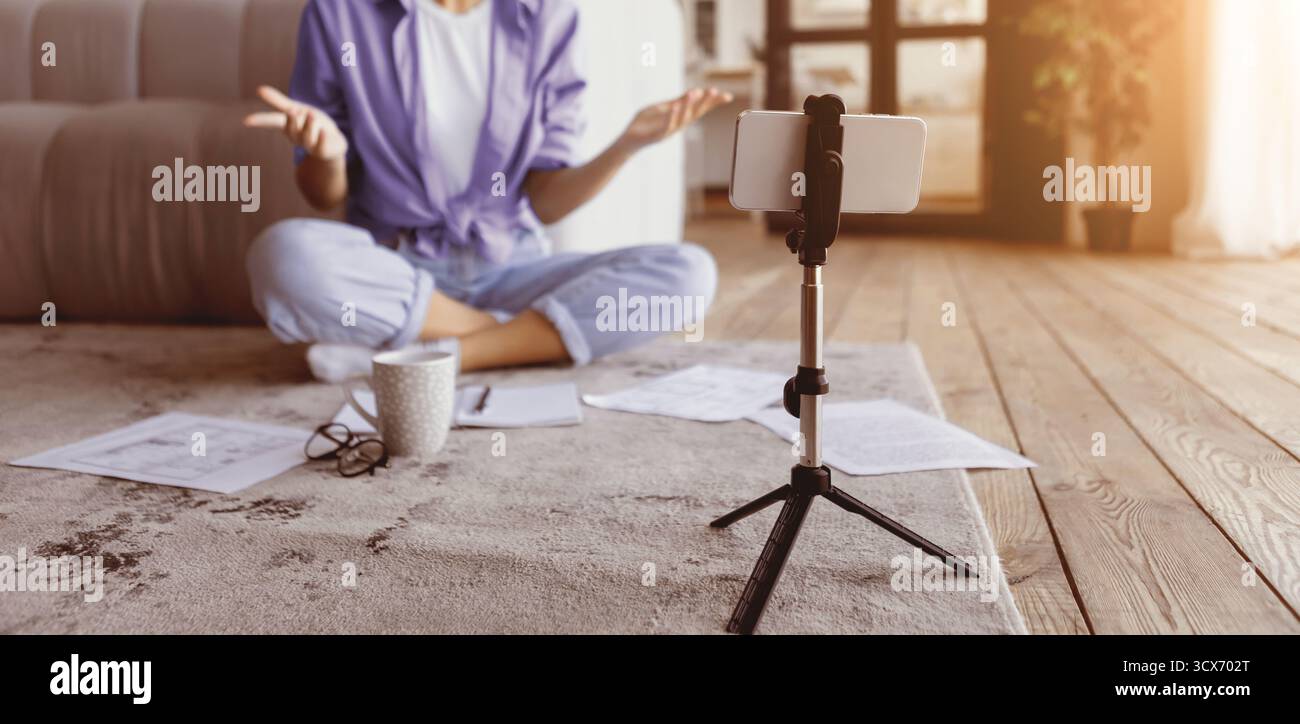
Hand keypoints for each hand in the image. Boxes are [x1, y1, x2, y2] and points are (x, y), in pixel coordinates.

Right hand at [243, 85, 347, 161]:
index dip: (260, 121)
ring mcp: (309, 145)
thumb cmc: (311, 124)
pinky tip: (322, 131)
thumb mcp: (297, 110)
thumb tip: (259, 89)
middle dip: (291, 119)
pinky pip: (320, 145)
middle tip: (292, 110)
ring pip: (306, 136)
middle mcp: (296, 136)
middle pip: (290, 128)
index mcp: (288, 125)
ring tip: (311, 115)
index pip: (272, 121)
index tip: (247, 120)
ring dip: (308, 125)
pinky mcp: (322, 150)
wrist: (333, 142)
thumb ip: (279, 102)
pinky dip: (320, 138)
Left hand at [618, 87, 732, 153]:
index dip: (713, 103)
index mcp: (679, 118)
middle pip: (695, 114)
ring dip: (689, 106)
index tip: (727, 96)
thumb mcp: (661, 108)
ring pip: (682, 119)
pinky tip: (675, 107)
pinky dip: (671, 117)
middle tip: (715, 92)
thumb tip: (694, 92)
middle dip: (705, 103)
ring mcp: (667, 131)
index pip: (699, 109)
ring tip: (696, 92)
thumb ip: (676, 102)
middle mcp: (676, 125)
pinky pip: (665, 126)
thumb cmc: (643, 124)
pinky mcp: (656, 136)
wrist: (627, 141)